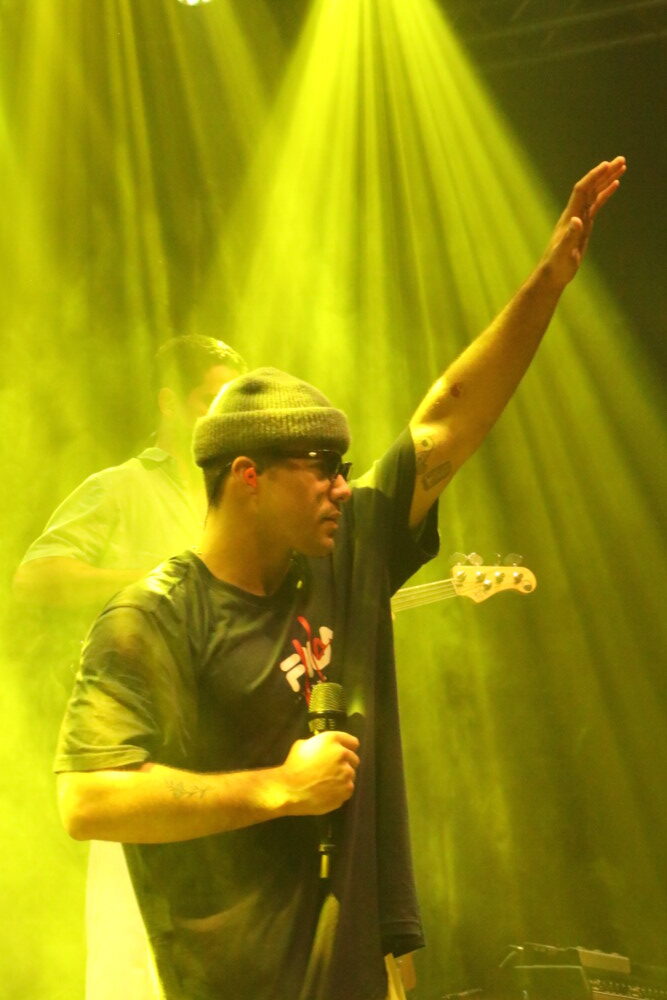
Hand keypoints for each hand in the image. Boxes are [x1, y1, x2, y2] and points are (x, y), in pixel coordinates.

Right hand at [278, 731, 359, 815]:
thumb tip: (323, 748)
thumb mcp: (302, 745)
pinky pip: (347, 790)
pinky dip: (340, 791)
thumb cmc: (293, 765)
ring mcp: (346, 774)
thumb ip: (318, 744)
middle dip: (345, 763)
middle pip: (354, 759)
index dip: (348, 747)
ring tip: (328, 783)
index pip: (352, 742)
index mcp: (332, 740)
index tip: (343, 753)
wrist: (289, 789)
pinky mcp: (346, 790)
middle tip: (332, 770)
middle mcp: (342, 754)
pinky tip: (328, 792)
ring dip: (343, 778)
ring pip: (351, 775)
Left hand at [540, 156, 625, 287]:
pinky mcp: (585, 225)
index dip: (594, 177)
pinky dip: (605, 193)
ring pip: (595, 193)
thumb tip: (577, 220)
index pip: (582, 190)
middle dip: (604, 173)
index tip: (607, 164)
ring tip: (622, 166)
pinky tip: (615, 185)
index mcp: (570, 216)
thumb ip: (571, 236)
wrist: (553, 273)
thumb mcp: (564, 252)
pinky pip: (596, 204)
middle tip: (621, 159)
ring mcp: (580, 218)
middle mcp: (575, 213)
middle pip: (590, 187)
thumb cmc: (557, 265)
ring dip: (607, 179)